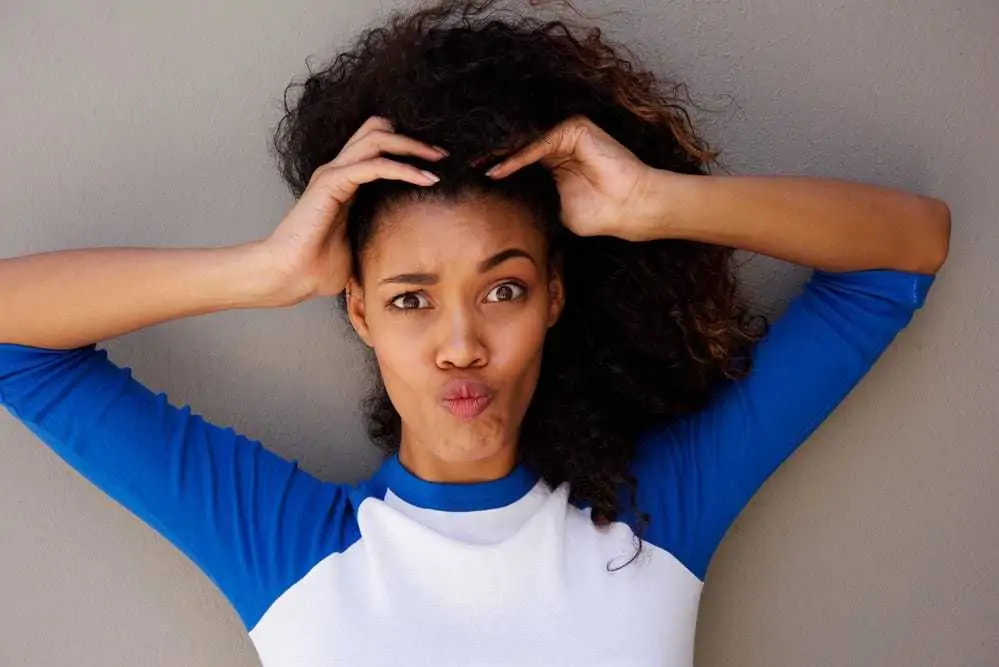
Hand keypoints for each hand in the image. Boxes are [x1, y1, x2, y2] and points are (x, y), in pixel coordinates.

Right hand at [259, 116, 446, 303]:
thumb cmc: (318, 268)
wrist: (289, 277)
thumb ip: (378, 235)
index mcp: (345, 182)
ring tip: (439, 160)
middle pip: (378, 130)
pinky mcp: (331, 183)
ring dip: (412, 146)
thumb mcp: (360, 246)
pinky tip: (424, 178)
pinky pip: (374, 165)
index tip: (438, 165)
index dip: (408, 148)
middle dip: (414, 139)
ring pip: (377, 138)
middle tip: (443, 155)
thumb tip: (406, 246)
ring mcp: (333, 174)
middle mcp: (338, 170)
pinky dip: (402, 167)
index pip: (378, 147)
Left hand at [483, 115, 659, 240]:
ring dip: (499, 156)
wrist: (628, 209)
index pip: (516, 160)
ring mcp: (566, 134)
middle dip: (489, 158)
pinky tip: (499, 170)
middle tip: (463, 170)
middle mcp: (557, 143)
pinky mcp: (575, 128)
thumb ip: (533, 200)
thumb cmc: (598, 214)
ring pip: (524, 142)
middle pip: (515, 146)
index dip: (494, 169)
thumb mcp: (554, 209)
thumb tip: (504, 211)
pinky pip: (539, 142)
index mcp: (552, 162)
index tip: (470, 181)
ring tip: (474, 169)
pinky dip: (518, 157)